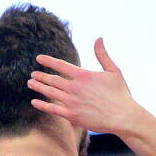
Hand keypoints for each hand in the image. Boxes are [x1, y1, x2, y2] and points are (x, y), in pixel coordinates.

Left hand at [29, 38, 150, 135]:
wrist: (124, 117)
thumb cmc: (120, 94)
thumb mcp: (114, 71)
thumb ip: (103, 55)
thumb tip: (98, 38)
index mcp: (83, 75)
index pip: (61, 65)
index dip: (48, 61)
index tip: (39, 58)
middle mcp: (75, 88)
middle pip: (52, 79)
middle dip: (41, 76)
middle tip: (33, 74)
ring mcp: (72, 102)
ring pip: (50, 93)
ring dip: (39, 87)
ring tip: (31, 83)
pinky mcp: (72, 116)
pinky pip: (53, 109)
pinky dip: (42, 105)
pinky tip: (35, 101)